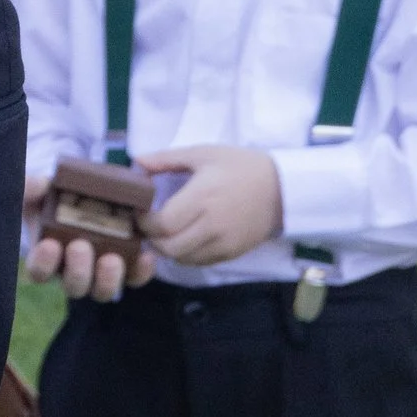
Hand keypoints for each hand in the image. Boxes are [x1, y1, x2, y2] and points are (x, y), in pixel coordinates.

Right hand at [23, 170, 153, 304]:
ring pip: (102, 291)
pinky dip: (141, 271)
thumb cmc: (56, 196)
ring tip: (112, 259)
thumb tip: (35, 184)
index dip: (43, 263)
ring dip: (107, 279)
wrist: (85, 194)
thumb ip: (32, 187)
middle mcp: (72, 272)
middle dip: (78, 270)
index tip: (49, 245)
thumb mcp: (40, 189)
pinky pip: (134, 278)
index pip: (39, 271)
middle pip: (74, 286)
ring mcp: (99, 274)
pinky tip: (145, 256)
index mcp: (47, 257)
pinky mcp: (126, 269)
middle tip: (81, 246)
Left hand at [140, 144, 284, 268]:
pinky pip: (199, 262)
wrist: (282, 188)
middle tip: (147, 224)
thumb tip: (135, 163)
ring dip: (167, 249)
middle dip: (151, 238)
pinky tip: (183, 238)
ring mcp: (223, 243)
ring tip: (164, 232)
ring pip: (182, 259)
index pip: (162, 224)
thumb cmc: (239, 166)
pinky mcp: (232, 253)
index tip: (139, 210)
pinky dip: (185, 254)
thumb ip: (165, 159)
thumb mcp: (202, 153)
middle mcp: (211, 225)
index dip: (143, 221)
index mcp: (201, 197)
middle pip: (168, 247)